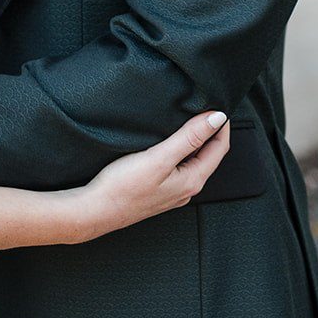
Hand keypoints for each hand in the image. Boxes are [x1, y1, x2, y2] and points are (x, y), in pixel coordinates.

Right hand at [62, 111, 230, 242]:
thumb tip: (215, 119)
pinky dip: (182, 152)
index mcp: (192, 181)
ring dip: (197, 142)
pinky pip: (179, 168)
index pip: (219, 149)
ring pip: (194, 162)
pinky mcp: (158, 191)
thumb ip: (189, 138)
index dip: (221, 126)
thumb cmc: (123, 187)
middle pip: (209, 156)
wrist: (95, 210)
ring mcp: (172, 192)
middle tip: (208, 109)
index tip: (218, 106)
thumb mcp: (159, 157)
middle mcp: (186, 189)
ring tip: (192, 121)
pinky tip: (171, 145)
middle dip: (212, 133)